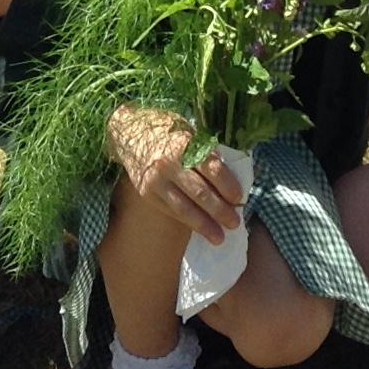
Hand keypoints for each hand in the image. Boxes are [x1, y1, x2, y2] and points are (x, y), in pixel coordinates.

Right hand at [106, 105, 243, 244]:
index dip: (227, 185)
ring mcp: (156, 181)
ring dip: (204, 225)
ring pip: (184, 208)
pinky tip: (200, 230)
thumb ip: (206, 152)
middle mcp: (169, 164)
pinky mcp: (147, 194)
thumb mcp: (189, 131)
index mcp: (184, 144)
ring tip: (219, 238)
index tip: (240, 198)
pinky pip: (171, 211)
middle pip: (200, 192)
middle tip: (235, 223)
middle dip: (220, 210)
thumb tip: (231, 176)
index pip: (211, 168)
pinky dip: (188, 222)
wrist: (129, 133)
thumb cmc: (167, 130)